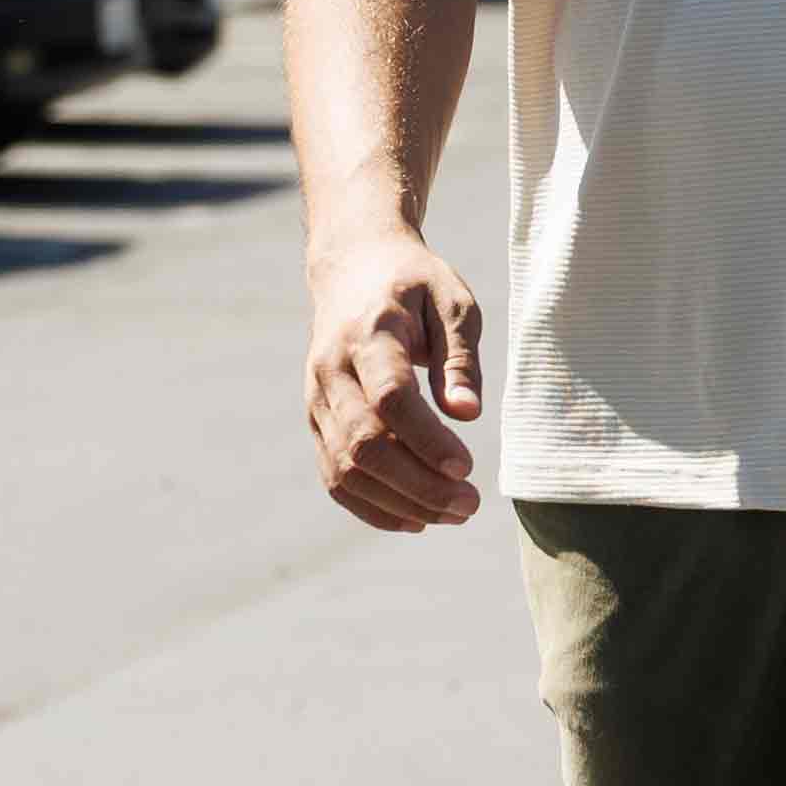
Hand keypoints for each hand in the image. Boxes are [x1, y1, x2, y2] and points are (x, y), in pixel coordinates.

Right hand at [305, 227, 485, 532]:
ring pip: (346, 468)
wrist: (352, 266)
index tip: (467, 467)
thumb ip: (460, 358)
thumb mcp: (452, 302)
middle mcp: (332, 368)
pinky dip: (372, 506)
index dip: (426, 440)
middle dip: (418, 484)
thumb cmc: (413, 285)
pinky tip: (415, 519)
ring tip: (452, 515)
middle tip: (470, 504)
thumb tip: (467, 415)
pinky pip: (334, 475)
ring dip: (400, 503)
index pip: (389, 397)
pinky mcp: (315, 419)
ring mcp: (316, 397)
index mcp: (369, 332)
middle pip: (364, 443)